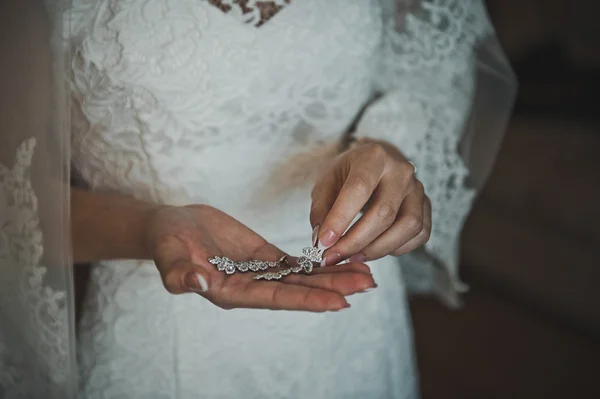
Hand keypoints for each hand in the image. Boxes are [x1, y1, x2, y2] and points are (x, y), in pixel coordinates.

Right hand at [144, 205, 375, 311]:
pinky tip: (341, 259)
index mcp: (231, 292)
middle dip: (333, 288)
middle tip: (368, 284)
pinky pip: (295, 262)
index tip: (340, 302)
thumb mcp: (169, 255)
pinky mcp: (263, 256)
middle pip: (299, 290)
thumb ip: (180, 273)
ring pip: (302, 277)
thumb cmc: (166, 242)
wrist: (170, 226)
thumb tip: (196, 284)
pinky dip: (318, 262)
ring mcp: (259, 271)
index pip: (277, 298)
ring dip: (332, 276)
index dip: (308, 300)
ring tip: (364, 273)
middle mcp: (251, 286)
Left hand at [310, 138, 431, 265]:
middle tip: (334, 256)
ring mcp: (418, 189)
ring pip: (408, 226)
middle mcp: (401, 170)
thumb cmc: (347, 174)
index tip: (324, 242)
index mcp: (373, 157)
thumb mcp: (326, 183)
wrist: (372, 164)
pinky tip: (376, 249)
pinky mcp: (427, 206)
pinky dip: (398, 248)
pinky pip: (420, 234)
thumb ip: (321, 210)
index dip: (341, 218)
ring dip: (378, 248)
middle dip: (356, 241)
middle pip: (384, 212)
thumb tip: (321, 241)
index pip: (359, 188)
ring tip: (354, 256)